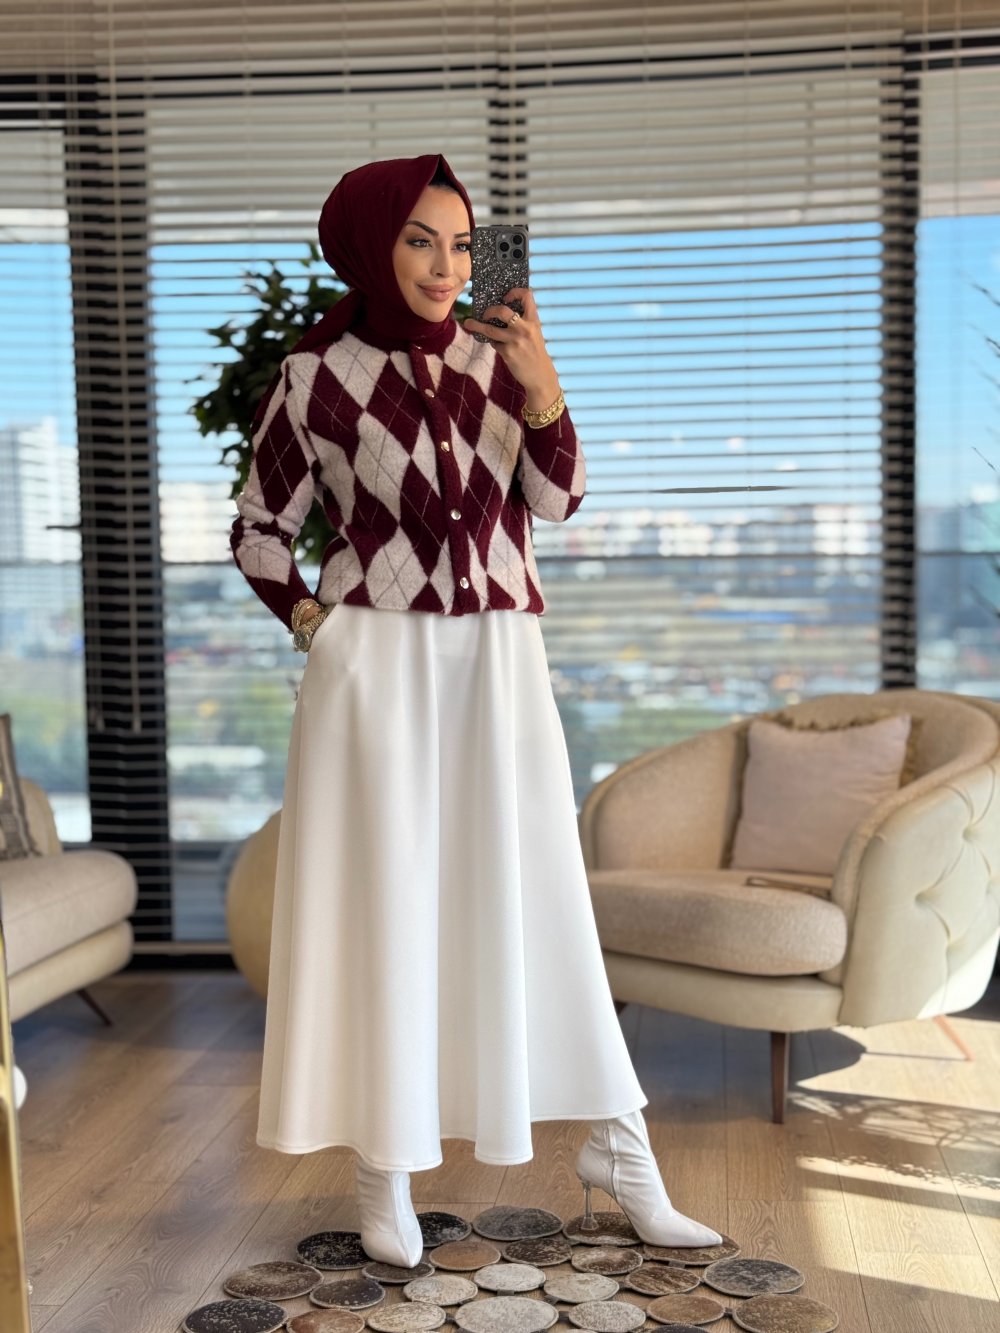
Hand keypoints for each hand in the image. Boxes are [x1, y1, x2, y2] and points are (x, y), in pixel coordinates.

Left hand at [464, 288, 561, 408]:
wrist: (540, 375)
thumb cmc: (535, 351)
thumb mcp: (535, 332)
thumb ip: (523, 321)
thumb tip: (500, 311)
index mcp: (534, 320)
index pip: (527, 296)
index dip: (514, 292)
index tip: (505, 297)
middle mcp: (525, 328)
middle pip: (502, 311)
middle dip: (489, 310)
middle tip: (484, 313)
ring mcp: (515, 341)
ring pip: (490, 330)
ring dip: (477, 326)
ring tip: (468, 323)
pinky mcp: (507, 353)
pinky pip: (494, 344)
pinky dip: (494, 343)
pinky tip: (499, 346)